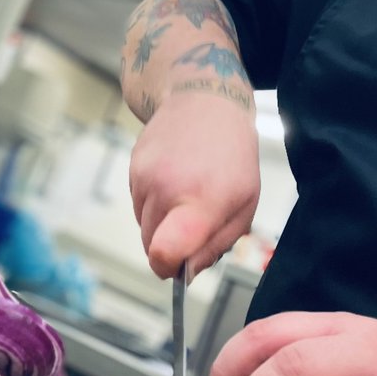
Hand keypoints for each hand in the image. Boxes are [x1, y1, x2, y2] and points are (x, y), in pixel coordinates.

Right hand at [128, 92, 259, 278]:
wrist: (205, 102)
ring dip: (161, 224)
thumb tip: (186, 273)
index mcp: (201, 201)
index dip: (167, 268)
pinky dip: (153, 203)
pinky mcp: (132, 167)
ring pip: (142, 226)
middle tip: (195, 224)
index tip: (179, 267)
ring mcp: (145, 176)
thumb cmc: (232, 157)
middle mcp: (166, 188)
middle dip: (170, 247)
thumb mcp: (244, 206)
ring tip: (186, 194)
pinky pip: (137, 204)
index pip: (165, 252)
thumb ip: (215, 245)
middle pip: (150, 246)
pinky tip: (173, 180)